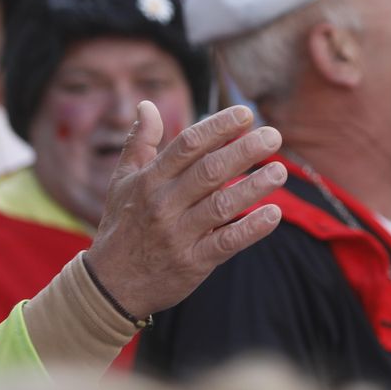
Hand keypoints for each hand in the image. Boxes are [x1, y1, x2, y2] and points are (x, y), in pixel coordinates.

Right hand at [85, 103, 285, 318]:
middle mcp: (164, 204)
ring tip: (280, 171)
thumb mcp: (121, 181)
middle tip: (274, 136)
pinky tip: (273, 214)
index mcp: (149, 180)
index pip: (188, 145)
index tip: (245, 114)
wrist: (110, 285)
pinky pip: (226, 243)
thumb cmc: (121, 226)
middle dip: (244, 151)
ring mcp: (179, 234)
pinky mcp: (193, 263)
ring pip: (221, 205)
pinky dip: (251, 229)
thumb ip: (139, 142)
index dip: (218, 127)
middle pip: (210, 171)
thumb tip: (147, 104)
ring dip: (254, 187)